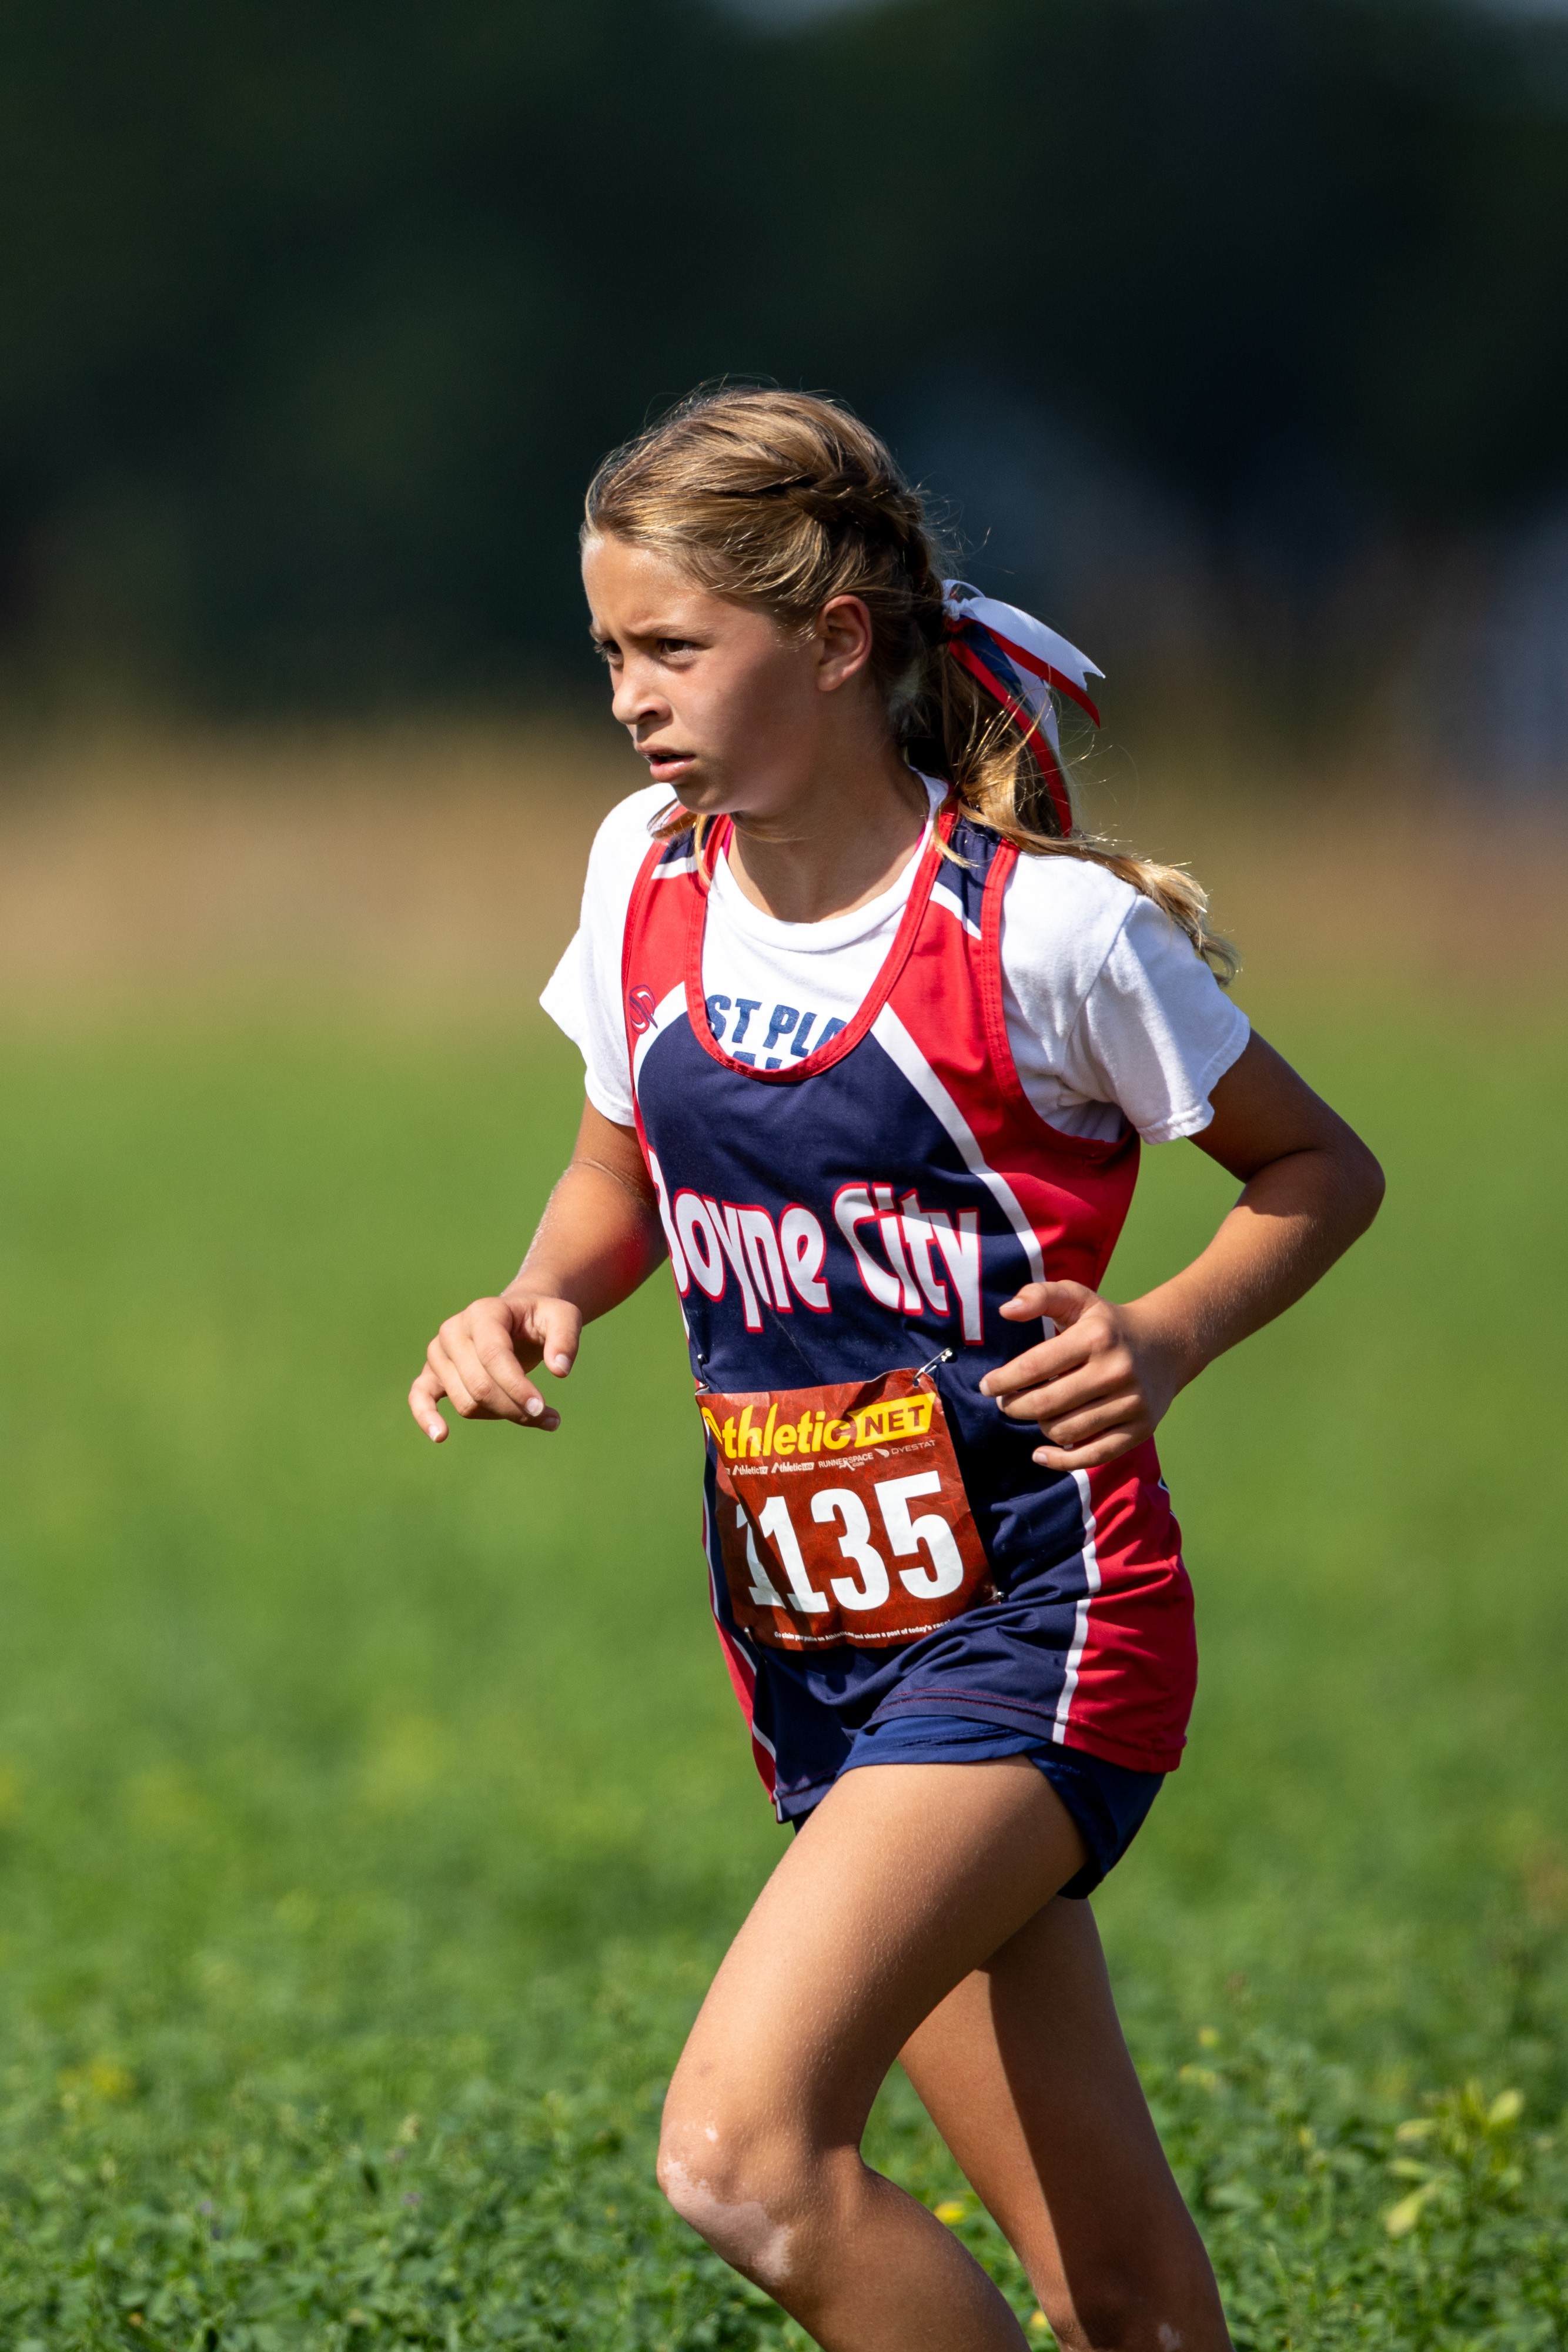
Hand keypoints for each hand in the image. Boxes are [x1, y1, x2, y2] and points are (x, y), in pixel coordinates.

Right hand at [408, 1292, 582, 1442]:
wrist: (518, 1318)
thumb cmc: (540, 1319)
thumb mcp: (565, 1317)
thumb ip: (566, 1339)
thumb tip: (560, 1370)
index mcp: (483, 1312)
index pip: (493, 1356)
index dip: (517, 1386)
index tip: (543, 1409)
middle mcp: (454, 1330)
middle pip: (480, 1385)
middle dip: (515, 1408)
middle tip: (548, 1417)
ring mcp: (438, 1352)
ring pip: (466, 1401)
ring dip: (501, 1416)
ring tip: (535, 1416)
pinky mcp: (431, 1372)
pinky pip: (419, 1396)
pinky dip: (426, 1416)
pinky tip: (441, 1435)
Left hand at [978, 1280, 1191, 1471]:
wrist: (1168, 1344)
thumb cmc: (1107, 1324)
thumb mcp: (1078, 1298)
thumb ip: (1039, 1296)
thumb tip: (1006, 1310)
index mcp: (1096, 1336)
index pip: (1034, 1366)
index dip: (1003, 1380)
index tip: (987, 1386)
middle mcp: (1117, 1370)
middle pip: (1046, 1405)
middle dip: (1015, 1407)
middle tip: (1007, 1403)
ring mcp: (1132, 1402)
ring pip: (1065, 1432)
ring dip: (1041, 1426)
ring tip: (1039, 1412)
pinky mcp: (1141, 1428)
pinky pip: (1094, 1456)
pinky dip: (1061, 1461)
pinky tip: (1041, 1454)